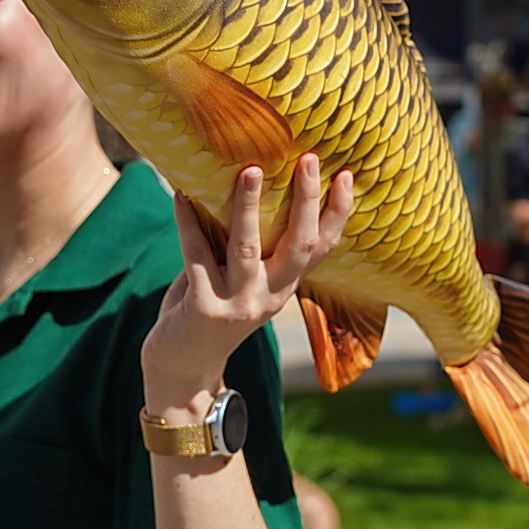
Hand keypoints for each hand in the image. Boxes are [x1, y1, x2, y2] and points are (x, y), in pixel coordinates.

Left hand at [141, 154, 354, 418]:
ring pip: (248, 249)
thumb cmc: (211, 310)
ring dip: (249, 207)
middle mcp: (269, 298)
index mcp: (284, 288)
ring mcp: (237, 305)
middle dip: (306, 200)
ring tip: (251, 170)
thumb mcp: (241, 283)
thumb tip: (247, 181)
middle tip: (310, 159)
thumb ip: (249, 247)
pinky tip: (181, 193)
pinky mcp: (203, 308)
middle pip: (297, 245)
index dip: (338, 213)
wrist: (182, 370)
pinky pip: (195, 255)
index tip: (348, 174)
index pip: (321, 248)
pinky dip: (187, 222)